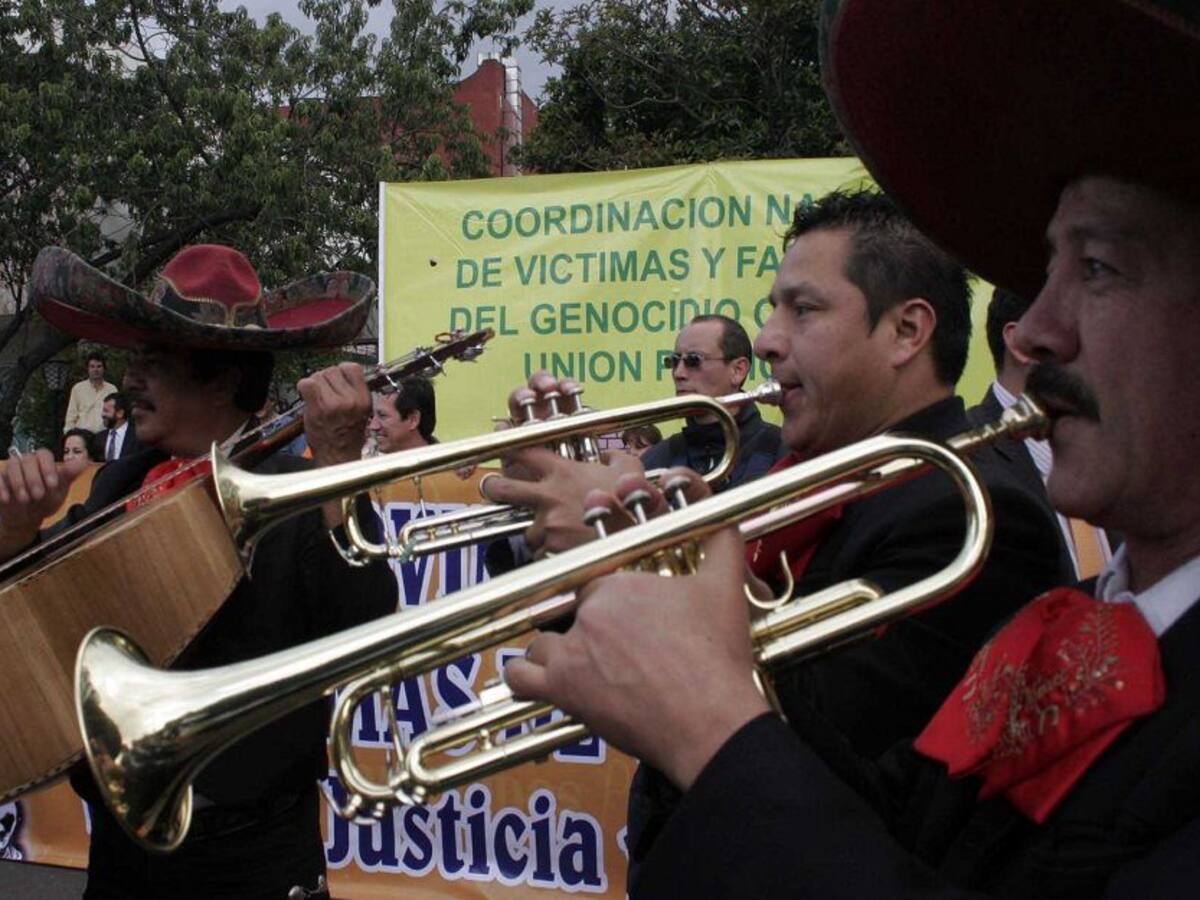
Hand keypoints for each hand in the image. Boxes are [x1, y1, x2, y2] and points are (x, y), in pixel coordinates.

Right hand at [0, 450, 74, 560]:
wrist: (27, 516)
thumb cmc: (46, 500)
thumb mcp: (60, 490)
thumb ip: (69, 475)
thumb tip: (83, 461)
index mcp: (44, 462)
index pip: (44, 454)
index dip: (48, 468)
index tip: (52, 484)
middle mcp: (27, 462)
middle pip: (28, 459)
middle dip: (34, 478)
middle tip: (38, 495)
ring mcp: (11, 470)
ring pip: (12, 465)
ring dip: (18, 482)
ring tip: (25, 499)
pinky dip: (2, 488)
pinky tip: (8, 499)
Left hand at [298, 363, 370, 467]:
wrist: (338, 456)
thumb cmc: (347, 436)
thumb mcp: (361, 412)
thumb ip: (353, 392)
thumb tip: (339, 372)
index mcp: (364, 399)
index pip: (352, 367)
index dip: (341, 371)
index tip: (336, 381)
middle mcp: (351, 400)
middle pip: (332, 370)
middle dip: (325, 379)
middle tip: (324, 393)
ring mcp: (334, 403)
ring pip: (319, 376)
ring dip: (315, 384)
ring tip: (317, 398)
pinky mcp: (318, 408)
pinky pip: (307, 384)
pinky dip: (304, 387)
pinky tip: (307, 397)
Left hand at [482, 449, 645, 554]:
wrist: (637, 537)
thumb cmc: (634, 502)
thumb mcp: (630, 470)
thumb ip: (615, 458)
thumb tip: (608, 455)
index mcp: (563, 472)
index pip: (523, 452)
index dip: (508, 449)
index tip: (500, 449)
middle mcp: (548, 496)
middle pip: (502, 489)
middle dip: (493, 488)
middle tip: (492, 488)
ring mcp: (547, 524)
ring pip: (527, 530)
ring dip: (538, 534)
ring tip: (561, 537)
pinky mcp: (549, 550)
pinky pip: (542, 554)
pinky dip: (551, 555)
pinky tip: (569, 554)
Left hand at [504, 478, 770, 790]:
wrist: (710, 722)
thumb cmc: (717, 657)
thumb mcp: (726, 584)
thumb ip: (719, 537)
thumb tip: (715, 509)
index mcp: (619, 584)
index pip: (595, 578)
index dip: (607, 591)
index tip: (620, 609)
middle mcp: (589, 613)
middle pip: (573, 611)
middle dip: (595, 626)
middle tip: (623, 649)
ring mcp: (571, 652)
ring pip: (545, 640)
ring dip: (562, 651)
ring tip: (591, 665)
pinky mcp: (562, 691)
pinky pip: (521, 676)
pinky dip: (526, 675)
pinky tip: (547, 679)